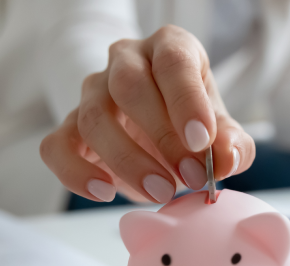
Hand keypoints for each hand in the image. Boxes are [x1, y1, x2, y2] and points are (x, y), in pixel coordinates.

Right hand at [40, 25, 255, 203]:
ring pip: (93, 117)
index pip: (173, 61)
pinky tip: (105, 192)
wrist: (157, 129)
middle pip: (129, 86)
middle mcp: (126, 61)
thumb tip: (226, 159)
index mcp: (169, 48)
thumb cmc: (191, 121)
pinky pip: (57, 147)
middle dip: (162, 137)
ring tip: (161, 192)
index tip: (201, 141)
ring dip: (128, 161)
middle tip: (189, 176)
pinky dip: (76, 173)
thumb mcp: (220, 130)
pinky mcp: (69, 127)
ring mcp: (92, 93)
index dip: (186, 101)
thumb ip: (232, 144)